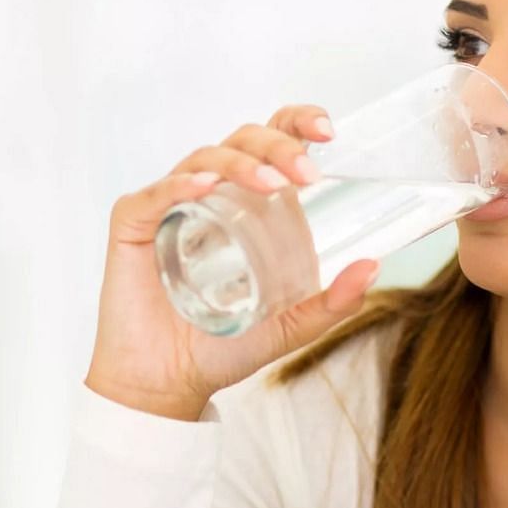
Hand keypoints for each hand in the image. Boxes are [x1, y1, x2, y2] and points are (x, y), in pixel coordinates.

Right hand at [86, 104, 380, 420]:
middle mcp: (209, 192)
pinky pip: (157, 192)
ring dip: (241, 164)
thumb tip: (374, 267)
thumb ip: (332, 302)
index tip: (329, 132)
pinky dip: (181, 183)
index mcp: (247, 202)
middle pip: (243, 142)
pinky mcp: (133, 222)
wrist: (168, 384)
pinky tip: (204, 188)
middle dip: (279, 147)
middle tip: (307, 175)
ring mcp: (170, 204)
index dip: (298, 124)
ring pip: (205, 158)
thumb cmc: (220, 348)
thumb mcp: (290, 326)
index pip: (272, 142)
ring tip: (270, 183)